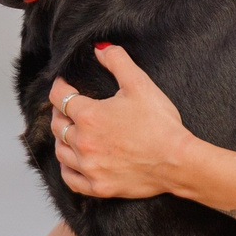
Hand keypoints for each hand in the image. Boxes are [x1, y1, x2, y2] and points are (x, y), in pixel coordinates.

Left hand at [48, 43, 193, 199]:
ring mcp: (89, 167)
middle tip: (66, 107)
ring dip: (61, 139)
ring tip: (68, 132)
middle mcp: (83, 142)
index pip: (60, 98)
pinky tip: (72, 162)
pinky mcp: (98, 187)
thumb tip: (101, 48)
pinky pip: (70, 179)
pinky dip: (67, 169)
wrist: (178, 161)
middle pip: (57, 125)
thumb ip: (118, 61)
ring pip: (61, 152)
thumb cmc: (160, 123)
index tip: (64, 84)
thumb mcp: (140, 84)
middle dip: (59, 112)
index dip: (60, 87)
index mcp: (89, 116)